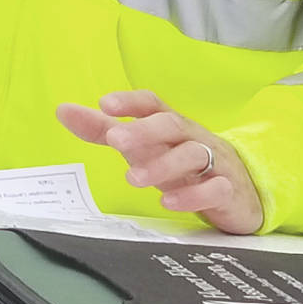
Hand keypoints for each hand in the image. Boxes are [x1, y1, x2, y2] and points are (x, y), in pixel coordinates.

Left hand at [56, 90, 263, 234]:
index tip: (104, 104)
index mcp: (170, 124)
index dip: (130, 101)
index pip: (152, 104)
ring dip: (162, 165)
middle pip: (172, 124)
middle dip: (144, 130)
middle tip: (115, 140)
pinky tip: (169, 202)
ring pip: (192, 154)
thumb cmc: (180, 162)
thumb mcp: (142, 145)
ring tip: (133, 178)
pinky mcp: (227, 190)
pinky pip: (215, 188)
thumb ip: (102, 130)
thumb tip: (63, 110)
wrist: (239, 191)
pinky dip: (193, 194)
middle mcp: (192, 137)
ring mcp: (213, 162)